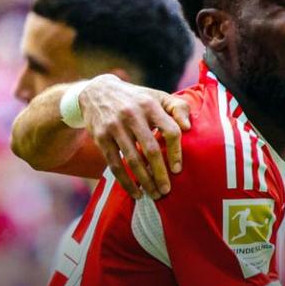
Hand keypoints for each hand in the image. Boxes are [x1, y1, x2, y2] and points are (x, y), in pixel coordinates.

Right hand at [79, 74, 190, 198]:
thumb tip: (187, 127)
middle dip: (160, 173)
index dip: (176, 152)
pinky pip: (114, 164)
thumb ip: (178, 107)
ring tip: (154, 194)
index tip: (177, 169)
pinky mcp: (101, 138)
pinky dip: (126, 182)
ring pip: (132, 159)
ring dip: (144, 180)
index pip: (170, 130)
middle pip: (150, 149)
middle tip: (167, 190)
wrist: (97, 92)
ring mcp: (115, 127)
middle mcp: (132, 115)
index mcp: (150, 105)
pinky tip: (136, 193)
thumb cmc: (136, 99)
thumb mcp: (157, 96)